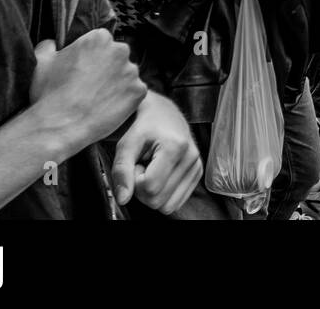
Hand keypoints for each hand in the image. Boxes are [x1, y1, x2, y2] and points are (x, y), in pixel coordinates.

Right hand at [29, 29, 147, 153]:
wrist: (60, 124)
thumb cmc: (49, 92)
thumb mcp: (41, 61)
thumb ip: (49, 45)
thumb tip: (52, 42)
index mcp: (99, 38)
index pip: (101, 42)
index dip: (92, 57)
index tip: (84, 69)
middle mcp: (120, 50)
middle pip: (117, 56)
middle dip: (107, 68)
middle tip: (92, 86)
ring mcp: (132, 71)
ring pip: (126, 75)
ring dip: (117, 84)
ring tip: (98, 99)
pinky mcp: (139, 91)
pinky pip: (134, 93)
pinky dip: (125, 100)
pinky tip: (108, 108)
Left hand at [112, 92, 201, 212]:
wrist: (164, 113)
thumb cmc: (143, 126)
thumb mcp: (126, 143)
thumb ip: (122, 171)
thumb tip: (123, 199)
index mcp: (175, 146)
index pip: (150, 187)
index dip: (135, 180)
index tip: (136, 163)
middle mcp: (191, 157)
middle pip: (158, 200)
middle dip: (143, 189)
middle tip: (142, 166)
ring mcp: (197, 166)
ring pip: (168, 205)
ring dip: (154, 192)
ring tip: (152, 170)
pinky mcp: (198, 173)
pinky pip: (177, 202)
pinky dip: (164, 194)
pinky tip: (161, 174)